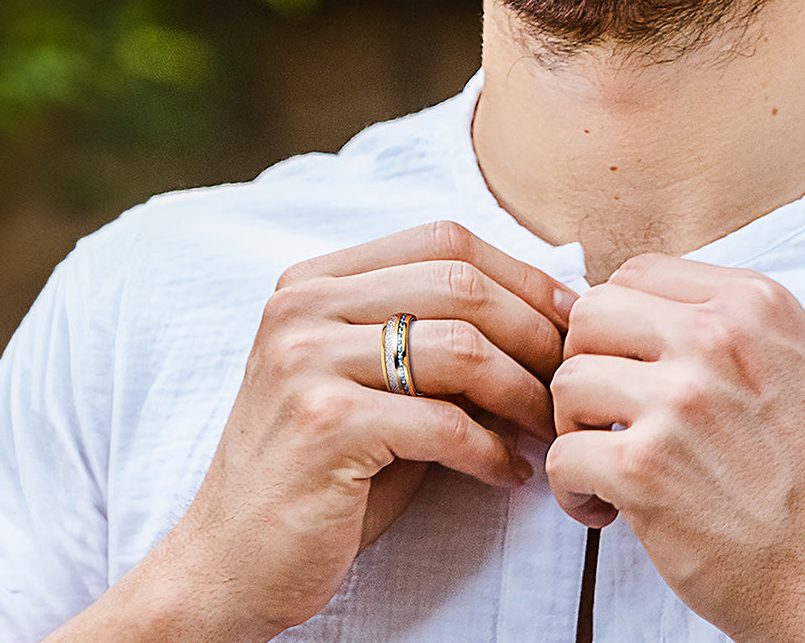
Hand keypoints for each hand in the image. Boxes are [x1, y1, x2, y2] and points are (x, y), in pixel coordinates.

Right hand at [46, 221, 575, 640]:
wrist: (232, 562)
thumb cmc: (322, 475)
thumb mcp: (374, 388)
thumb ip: (436, 344)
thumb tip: (548, 322)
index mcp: (313, 282)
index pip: (444, 241)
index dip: (522, 276)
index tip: (571, 321)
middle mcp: (302, 307)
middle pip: (461, 283)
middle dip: (535, 332)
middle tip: (573, 379)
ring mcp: (306, 362)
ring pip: (461, 348)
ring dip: (523, 394)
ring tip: (548, 430)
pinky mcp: (324, 426)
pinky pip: (442, 423)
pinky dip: (491, 451)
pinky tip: (508, 475)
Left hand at [545, 255, 804, 641]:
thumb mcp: (786, 366)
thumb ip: (714, 327)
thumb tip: (617, 313)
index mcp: (755, 303)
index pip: (637, 273)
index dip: (620, 328)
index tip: (636, 375)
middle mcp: (719, 339)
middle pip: (590, 315)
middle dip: (587, 369)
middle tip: (609, 420)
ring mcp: (681, 401)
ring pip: (566, 382)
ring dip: (574, 432)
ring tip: (613, 469)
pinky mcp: (647, 467)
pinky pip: (560, 456)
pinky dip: (571, 492)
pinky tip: (608, 511)